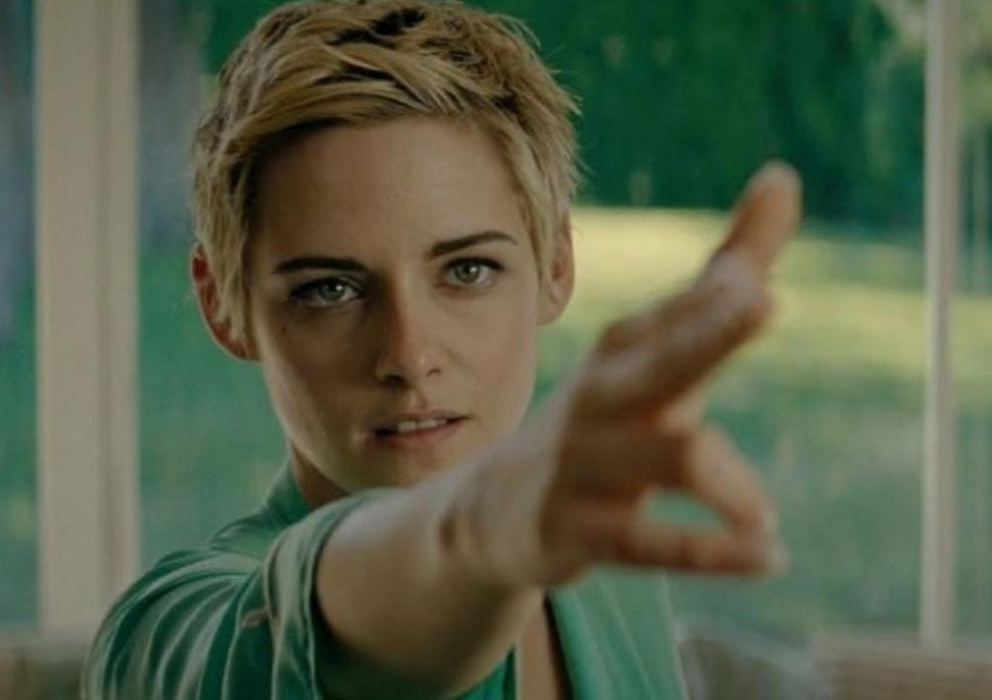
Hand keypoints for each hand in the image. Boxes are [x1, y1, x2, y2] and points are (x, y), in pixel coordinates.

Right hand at [449, 161, 801, 588]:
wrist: (490, 506)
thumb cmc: (599, 417)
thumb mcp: (653, 351)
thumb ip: (721, 278)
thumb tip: (783, 175)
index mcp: (626, 351)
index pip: (682, 311)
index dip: (723, 293)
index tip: (761, 276)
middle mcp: (606, 396)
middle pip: (663, 358)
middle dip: (710, 330)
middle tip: (763, 301)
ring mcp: (587, 462)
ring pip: (667, 457)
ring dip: (729, 485)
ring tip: (764, 519)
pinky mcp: (577, 529)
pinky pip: (648, 542)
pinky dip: (711, 552)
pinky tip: (767, 557)